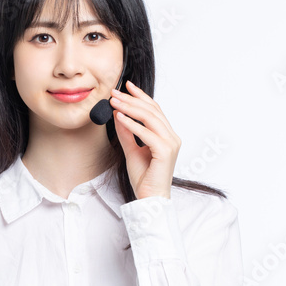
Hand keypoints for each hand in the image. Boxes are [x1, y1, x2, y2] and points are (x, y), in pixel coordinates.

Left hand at [110, 80, 180, 199]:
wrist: (151, 199)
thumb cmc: (145, 179)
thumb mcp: (131, 151)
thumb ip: (126, 134)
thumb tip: (119, 115)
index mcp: (166, 136)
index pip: (154, 110)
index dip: (140, 96)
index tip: (126, 86)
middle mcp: (171, 137)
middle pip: (152, 110)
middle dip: (132, 99)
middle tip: (114, 92)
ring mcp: (171, 143)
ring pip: (150, 118)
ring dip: (130, 108)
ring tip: (114, 102)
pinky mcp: (165, 151)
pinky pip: (147, 133)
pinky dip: (132, 124)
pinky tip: (120, 118)